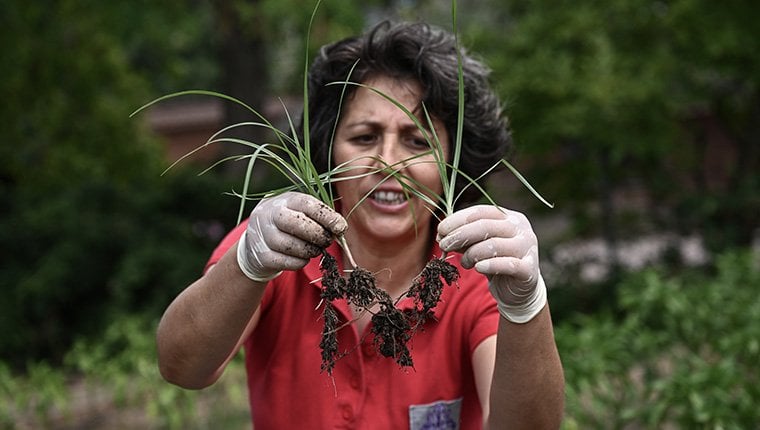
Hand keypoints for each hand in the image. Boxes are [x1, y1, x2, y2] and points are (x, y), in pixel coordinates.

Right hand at [237, 192, 347, 282]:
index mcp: (283, 200)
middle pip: (295, 223)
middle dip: (317, 234)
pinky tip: (303, 258)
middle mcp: (269, 214)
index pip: (306, 204)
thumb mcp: (299, 212)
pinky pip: (286, 262)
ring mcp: (262, 235)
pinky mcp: (261, 255)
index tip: (340, 227)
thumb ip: (318, 217)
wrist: (256, 241)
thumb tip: (340, 228)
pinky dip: (300, 262)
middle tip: (328, 241)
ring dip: (310, 250)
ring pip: (291, 245)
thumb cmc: (287, 225)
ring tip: (316, 249)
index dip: (326, 216)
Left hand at [437, 205, 546, 322]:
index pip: (480, 212)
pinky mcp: (529, 268)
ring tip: (463, 263)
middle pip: (485, 226)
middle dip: (460, 235)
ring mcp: (527, 247)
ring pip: (494, 245)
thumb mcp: (478, 246)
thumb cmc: (495, 261)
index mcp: (508, 217)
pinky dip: (490, 265)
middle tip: (443, 245)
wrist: (517, 288)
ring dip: (472, 253)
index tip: (440, 230)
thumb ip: (463, 238)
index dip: (458, 220)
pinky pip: (508, 264)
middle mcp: (521, 228)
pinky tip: (478, 268)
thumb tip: (441, 235)